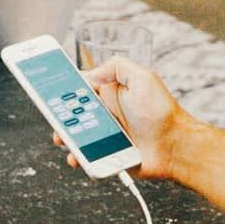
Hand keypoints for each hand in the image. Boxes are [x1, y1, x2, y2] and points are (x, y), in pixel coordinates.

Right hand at [52, 55, 193, 181]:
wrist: (175, 147)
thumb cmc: (162, 113)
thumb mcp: (143, 77)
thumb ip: (117, 67)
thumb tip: (91, 73)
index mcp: (111, 94)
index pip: (81, 88)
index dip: (65, 88)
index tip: (48, 89)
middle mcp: (106, 114)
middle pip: (73, 113)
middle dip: (59, 114)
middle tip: (54, 116)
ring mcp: (106, 135)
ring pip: (76, 135)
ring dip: (64, 136)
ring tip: (61, 138)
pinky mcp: (107, 155)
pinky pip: (86, 156)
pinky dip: (77, 157)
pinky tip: (76, 156)